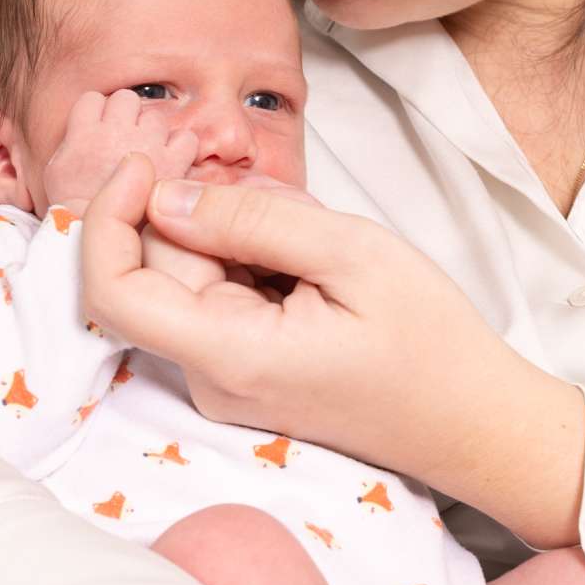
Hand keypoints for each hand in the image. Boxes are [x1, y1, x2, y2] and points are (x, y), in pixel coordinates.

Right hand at [43, 91, 198, 212]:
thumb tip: (86, 126)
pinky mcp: (175, 159)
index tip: (100, 133)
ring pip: (156, 115)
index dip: (98, 115)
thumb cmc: (76, 208)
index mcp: (84, 131)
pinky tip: (170, 164)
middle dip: (127, 117)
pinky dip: (181, 149)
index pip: (93, 99)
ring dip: (153, 132)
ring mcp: (147, 142)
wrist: (102, 237)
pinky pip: (186, 138)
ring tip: (146, 157)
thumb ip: (72, 140)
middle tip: (125, 144)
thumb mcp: (57, 169)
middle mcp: (116, 129)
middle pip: (126, 99)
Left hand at [80, 155, 583, 544]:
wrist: (475, 423)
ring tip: (309, 233)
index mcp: (230, 356)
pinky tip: (308, 259)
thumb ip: (253, 219)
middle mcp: (211, 380)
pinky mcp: (245, 373)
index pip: (114, 290)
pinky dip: (248, 260)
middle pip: (154, 274)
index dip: (109, 216)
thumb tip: (165, 197)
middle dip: (187, 210)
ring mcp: (226, 382)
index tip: (149, 160)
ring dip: (228, 235)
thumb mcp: (352, 253)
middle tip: (254, 176)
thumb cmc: (430, 342)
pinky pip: (219, 301)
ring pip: (188, 281)